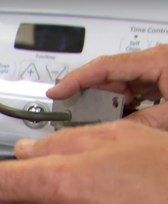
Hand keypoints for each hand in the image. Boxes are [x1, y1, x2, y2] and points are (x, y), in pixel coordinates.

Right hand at [48, 45, 167, 129]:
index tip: (56, 92)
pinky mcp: (158, 83)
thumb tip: (108, 134)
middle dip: (87, 97)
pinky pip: (130, 94)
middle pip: (107, 77)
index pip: (105, 66)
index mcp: (157, 61)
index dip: (75, 80)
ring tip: (90, 121)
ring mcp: (155, 73)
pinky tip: (115, 120)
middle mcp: (153, 63)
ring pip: (117, 88)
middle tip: (67, 113)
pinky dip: (120, 108)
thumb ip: (139, 123)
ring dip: (104, 106)